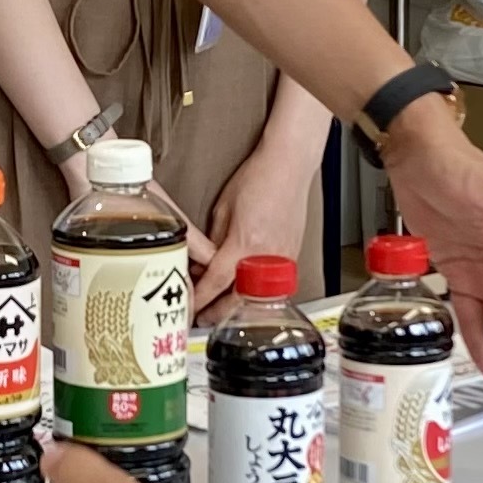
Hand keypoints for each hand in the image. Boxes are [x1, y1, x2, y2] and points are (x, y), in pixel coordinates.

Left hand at [191, 134, 317, 316]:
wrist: (289, 165)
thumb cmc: (258, 178)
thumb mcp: (223, 209)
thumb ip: (214, 241)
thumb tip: (206, 262)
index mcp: (245, 243)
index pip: (216, 282)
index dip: (200, 299)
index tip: (189, 307)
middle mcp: (266, 256)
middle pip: (239, 299)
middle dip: (218, 312)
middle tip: (203, 317)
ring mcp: (282, 258)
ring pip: (257, 296)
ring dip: (237, 306)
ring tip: (221, 309)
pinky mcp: (292, 255)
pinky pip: (273, 284)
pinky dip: (256, 292)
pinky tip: (246, 292)